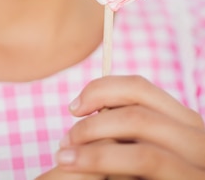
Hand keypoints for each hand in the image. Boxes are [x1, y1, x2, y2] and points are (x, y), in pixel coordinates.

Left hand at [53, 75, 204, 178]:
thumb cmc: (137, 178)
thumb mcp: (138, 149)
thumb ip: (125, 129)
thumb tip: (85, 104)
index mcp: (183, 123)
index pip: (139, 86)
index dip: (101, 89)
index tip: (74, 107)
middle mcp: (197, 139)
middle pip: (137, 110)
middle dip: (93, 122)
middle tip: (67, 138)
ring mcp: (197, 165)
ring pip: (141, 140)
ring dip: (95, 146)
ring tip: (66, 157)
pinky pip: (145, 161)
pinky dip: (106, 160)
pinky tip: (82, 168)